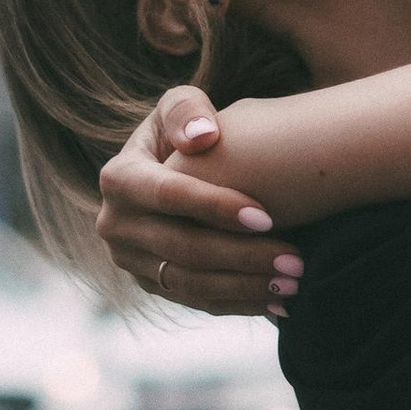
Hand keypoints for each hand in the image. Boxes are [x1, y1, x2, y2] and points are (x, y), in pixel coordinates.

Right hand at [95, 86, 306, 317]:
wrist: (171, 165)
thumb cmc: (184, 128)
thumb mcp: (179, 105)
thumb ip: (187, 109)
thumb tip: (203, 136)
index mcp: (119, 178)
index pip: (167, 196)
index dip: (214, 207)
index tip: (267, 216)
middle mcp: (115, 225)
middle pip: (182, 248)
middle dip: (242, 256)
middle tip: (295, 260)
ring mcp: (130, 261)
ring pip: (189, 283)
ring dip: (244, 287)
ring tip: (294, 284)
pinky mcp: (151, 284)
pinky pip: (195, 301)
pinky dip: (237, 304)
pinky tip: (278, 303)